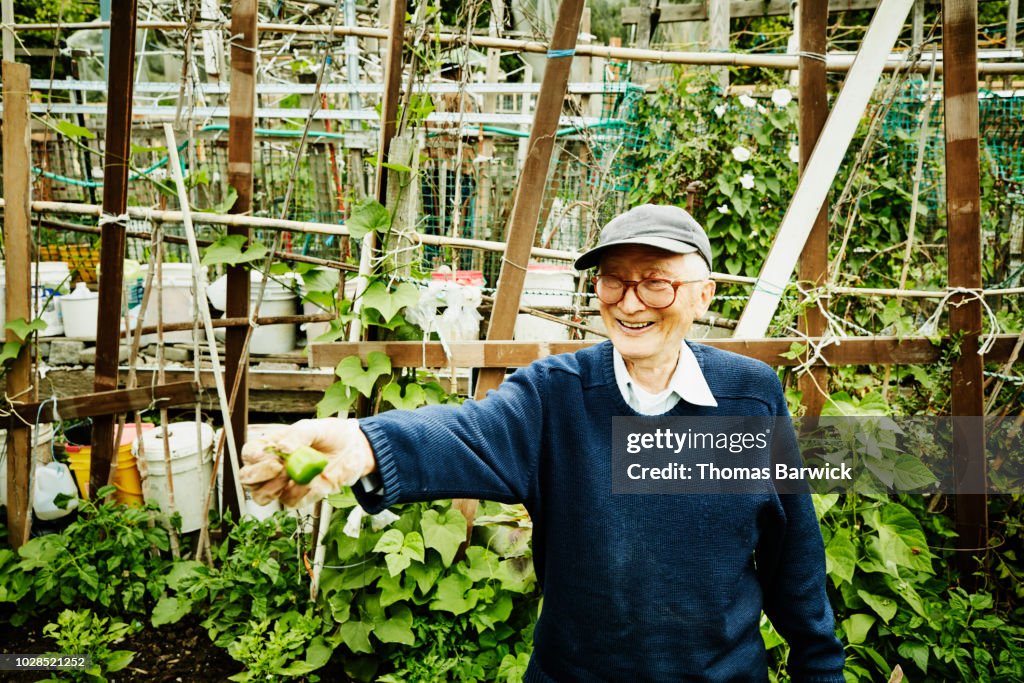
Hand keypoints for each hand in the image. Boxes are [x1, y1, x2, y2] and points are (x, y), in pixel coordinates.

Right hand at [239, 418, 375, 507]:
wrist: (354, 450)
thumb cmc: (330, 435)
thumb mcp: (315, 428)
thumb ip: (298, 435)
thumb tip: (282, 448)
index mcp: (271, 447)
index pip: (249, 454)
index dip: (253, 458)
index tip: (269, 457)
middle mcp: (272, 467)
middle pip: (247, 478)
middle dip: (258, 476)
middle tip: (279, 468)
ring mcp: (284, 484)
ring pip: (261, 496)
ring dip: (274, 488)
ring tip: (294, 476)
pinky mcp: (299, 496)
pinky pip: (289, 502)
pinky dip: (299, 494)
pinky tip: (313, 483)